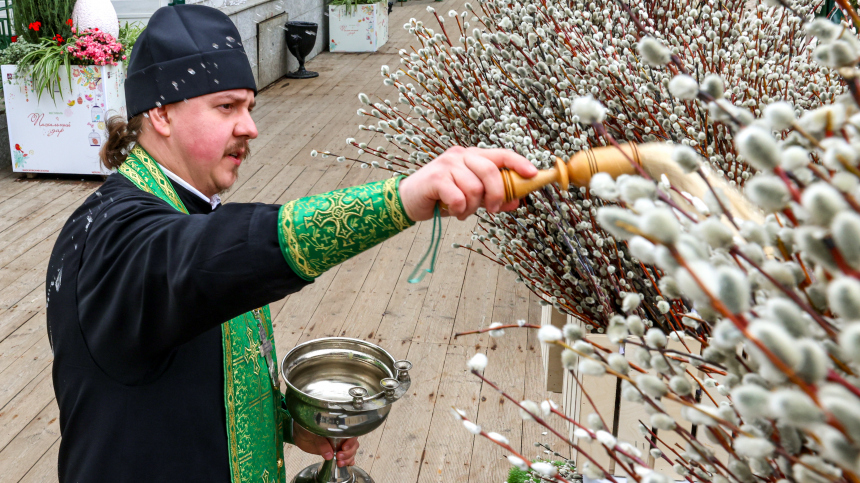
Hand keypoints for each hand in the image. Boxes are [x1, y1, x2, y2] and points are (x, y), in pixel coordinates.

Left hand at [293, 422, 358, 466]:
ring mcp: (339, 444)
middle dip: (349, 452)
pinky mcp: (335, 452)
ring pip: (351, 451)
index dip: (350, 441)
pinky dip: (348, 461)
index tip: (344, 448)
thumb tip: (329, 455)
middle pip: (353, 444)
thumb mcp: (312, 432)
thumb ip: (321, 443)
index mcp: (338, 426)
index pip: (351, 433)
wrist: (299, 433)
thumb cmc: (306, 427)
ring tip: (339, 463)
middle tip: (339, 457)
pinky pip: (345, 456)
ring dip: (348, 458)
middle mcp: (341, 435)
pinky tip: (346, 464)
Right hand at [398, 146, 536, 220]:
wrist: (409, 199)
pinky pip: (458, 197)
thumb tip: (517, 201)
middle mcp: (460, 155)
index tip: (533, 174)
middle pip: (490, 171)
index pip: (501, 154)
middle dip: (497, 194)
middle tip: (493, 209)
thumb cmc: (442, 196)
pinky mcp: (435, 178)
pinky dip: (459, 209)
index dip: (519, 163)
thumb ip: (492, 196)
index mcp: (472, 156)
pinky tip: (453, 211)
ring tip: (463, 211)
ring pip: (474, 188)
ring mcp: (447, 165)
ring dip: (472, 207)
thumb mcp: (471, 197)